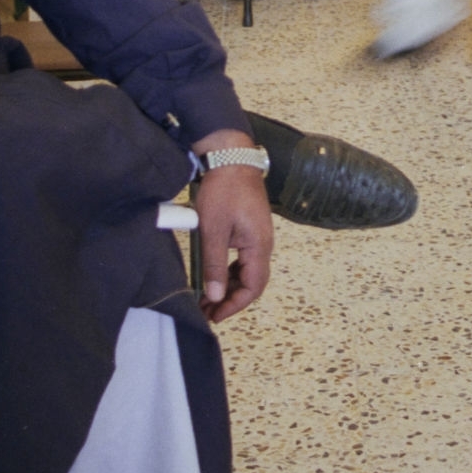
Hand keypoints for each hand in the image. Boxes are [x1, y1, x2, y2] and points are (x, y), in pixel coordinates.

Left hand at [189, 135, 273, 322]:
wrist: (231, 158)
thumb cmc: (223, 190)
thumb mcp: (213, 230)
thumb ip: (214, 265)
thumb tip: (214, 294)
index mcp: (259, 246)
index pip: (252, 287)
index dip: (234, 305)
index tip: (214, 314)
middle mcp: (263, 244)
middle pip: (252, 282)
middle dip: (230, 299)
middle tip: (207, 310)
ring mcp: (258, 236)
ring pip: (247, 272)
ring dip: (229, 286)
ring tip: (207, 296)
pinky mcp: (250, 229)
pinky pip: (244, 259)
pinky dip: (230, 271)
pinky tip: (215, 275)